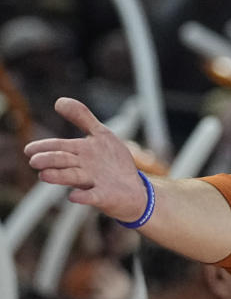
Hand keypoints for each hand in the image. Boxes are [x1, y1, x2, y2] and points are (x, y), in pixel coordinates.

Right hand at [24, 97, 147, 221]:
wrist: (134, 189)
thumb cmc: (113, 162)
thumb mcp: (101, 135)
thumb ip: (82, 118)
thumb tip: (58, 101)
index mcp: (80, 152)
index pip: (59, 147)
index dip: (44, 147)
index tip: (28, 149)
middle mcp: (83, 167)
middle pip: (63, 161)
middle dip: (49, 160)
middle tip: (34, 161)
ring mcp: (93, 182)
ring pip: (73, 177)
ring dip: (59, 176)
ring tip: (44, 175)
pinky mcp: (105, 196)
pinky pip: (93, 197)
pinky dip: (84, 197)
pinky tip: (74, 196)